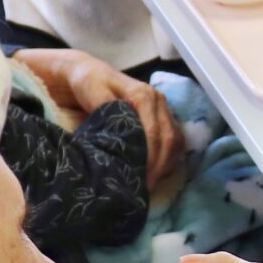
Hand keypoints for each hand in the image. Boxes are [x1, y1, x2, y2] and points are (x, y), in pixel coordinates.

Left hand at [14, 50, 179, 183]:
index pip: (154, 132)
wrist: (87, 72)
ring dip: (166, 165)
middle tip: (144, 189)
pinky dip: (169, 159)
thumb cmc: (87, 83)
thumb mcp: (90, 89)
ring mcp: (163, 109)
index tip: (139, 179)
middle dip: (159, 166)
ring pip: (175, 141)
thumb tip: (120, 131)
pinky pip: (176, 140)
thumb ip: (106, 106)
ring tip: (149, 184)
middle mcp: (158, 101)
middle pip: (168, 139)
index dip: (149, 157)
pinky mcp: (163, 117)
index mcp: (143, 95)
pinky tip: (157, 173)